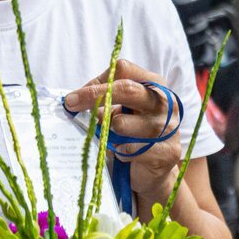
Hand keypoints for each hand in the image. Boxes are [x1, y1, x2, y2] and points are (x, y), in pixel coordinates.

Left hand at [62, 59, 191, 203]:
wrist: (158, 169)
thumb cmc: (135, 133)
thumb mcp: (121, 110)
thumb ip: (103, 101)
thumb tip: (72, 100)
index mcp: (155, 85)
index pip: (124, 70)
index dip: (97, 81)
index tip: (77, 95)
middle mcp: (165, 102)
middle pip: (126, 89)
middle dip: (93, 96)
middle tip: (70, 104)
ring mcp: (168, 127)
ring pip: (121, 123)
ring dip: (108, 132)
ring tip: (112, 138)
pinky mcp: (166, 152)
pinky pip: (128, 149)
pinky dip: (119, 152)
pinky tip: (124, 154)